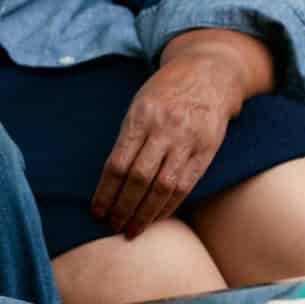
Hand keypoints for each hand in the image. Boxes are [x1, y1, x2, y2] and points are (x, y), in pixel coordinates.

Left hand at [92, 37, 260, 236]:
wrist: (207, 74)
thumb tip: (110, 178)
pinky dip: (169, 205)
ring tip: (132, 229)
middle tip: (113, 226)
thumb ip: (128, 138)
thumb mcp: (139, 105)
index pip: (117, 164)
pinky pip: (186, 185)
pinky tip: (157, 217)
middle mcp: (164, 131)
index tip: (97, 211)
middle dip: (124, 207)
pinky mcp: (207, 151)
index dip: (106, 192)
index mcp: (140, 118)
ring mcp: (187, 142)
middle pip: (139, 179)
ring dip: (146, 213)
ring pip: (164, 186)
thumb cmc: (165, 93)